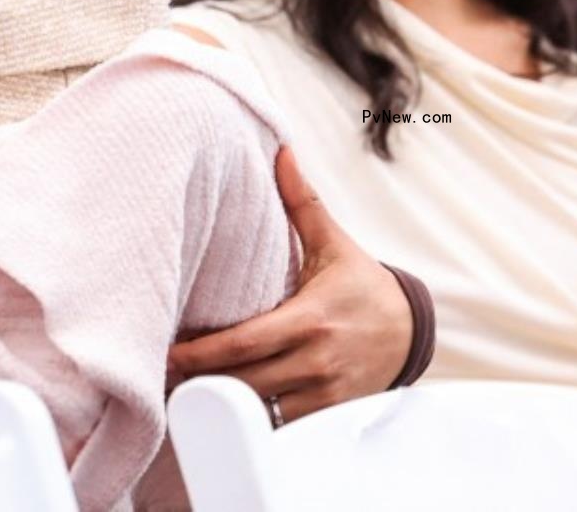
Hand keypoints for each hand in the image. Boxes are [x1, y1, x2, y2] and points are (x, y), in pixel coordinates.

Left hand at [167, 146, 411, 422]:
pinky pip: (284, 426)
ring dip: (224, 405)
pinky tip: (228, 412)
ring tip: (186, 392)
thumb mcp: (334, 243)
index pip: (245, 343)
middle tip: (163, 372)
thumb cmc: (361, 285)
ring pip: (262, 409)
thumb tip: (281, 151)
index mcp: (310, 319)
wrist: (412, 330)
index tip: (168, 351)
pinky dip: (255, 421)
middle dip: (202, 381)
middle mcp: (318, 360)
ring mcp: (326, 392)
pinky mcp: (331, 414)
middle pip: (245, 381)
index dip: (201, 353)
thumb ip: (302, 201)